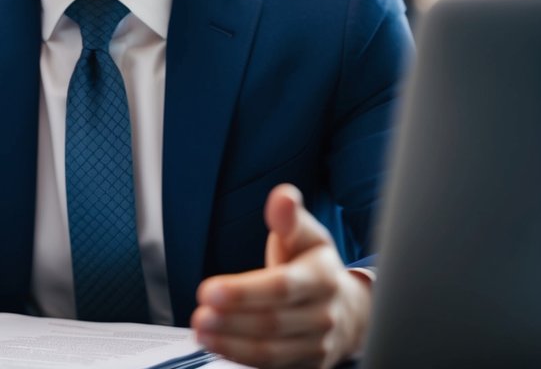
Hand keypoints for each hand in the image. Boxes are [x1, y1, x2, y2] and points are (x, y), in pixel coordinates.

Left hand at [191, 184, 371, 368]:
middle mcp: (323, 314)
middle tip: (199, 314)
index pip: (282, 287)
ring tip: (201, 331)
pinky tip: (216, 345)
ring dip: (231, 344)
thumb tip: (283, 196)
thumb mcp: (307, 236)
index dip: (245, 292)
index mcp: (322, 278)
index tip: (209, 290)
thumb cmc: (315, 264)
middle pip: (273, 322)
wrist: (350, 309)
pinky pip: (272, 365)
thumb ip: (289, 219)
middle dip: (232, 320)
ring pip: (271, 350)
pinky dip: (241, 357)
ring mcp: (317, 344)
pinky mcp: (307, 365)